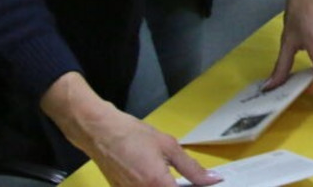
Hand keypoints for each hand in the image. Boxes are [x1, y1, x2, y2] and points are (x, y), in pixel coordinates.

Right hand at [41, 73, 218, 186]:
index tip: (206, 185)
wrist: (99, 132)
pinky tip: (161, 180)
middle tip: (193, 182)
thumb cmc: (133, 134)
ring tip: (178, 179)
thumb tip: (213, 179)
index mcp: (156, 184)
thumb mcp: (168, 146)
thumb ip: (192, 167)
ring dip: (168, 186)